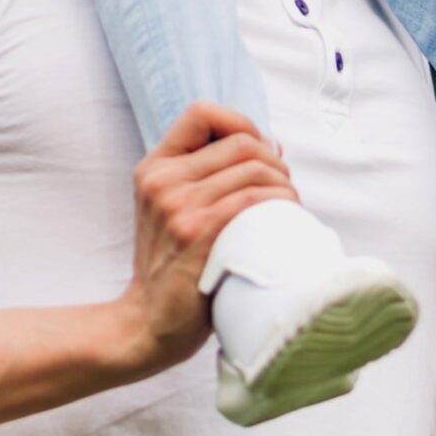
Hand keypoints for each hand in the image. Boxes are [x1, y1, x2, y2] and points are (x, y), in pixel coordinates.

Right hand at [115, 101, 296, 376]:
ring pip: (252, 169)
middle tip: (283, 185)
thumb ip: (207, 176)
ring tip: (288, 203)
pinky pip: (251, 199)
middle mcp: (162, 180)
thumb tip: (270, 146)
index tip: (257, 150)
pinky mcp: (196, 233)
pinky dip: (278, 201)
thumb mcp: (172, 209)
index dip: (239, 122)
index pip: (202, 112)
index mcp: (154, 167)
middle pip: (239, 141)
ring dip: (283, 183)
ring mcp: (177, 206)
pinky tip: (286, 215)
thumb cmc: (172, 266)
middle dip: (273, 158)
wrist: (146, 323)